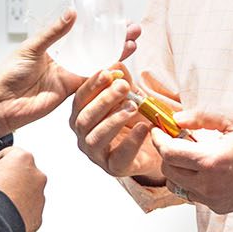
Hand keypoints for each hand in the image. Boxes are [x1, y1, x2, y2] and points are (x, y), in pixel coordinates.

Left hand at [0, 10, 140, 137]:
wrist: (0, 105)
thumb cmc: (7, 76)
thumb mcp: (30, 49)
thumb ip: (53, 34)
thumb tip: (71, 14)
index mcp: (53, 46)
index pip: (82, 33)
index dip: (100, 27)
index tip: (117, 19)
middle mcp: (63, 60)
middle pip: (95, 47)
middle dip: (115, 39)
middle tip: (133, 30)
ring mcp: (68, 76)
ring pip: (97, 63)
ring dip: (116, 55)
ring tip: (133, 44)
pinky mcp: (70, 92)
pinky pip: (91, 82)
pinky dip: (106, 75)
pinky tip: (120, 66)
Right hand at [0, 147, 45, 231]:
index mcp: (24, 158)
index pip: (7, 154)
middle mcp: (37, 176)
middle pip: (19, 173)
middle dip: (6, 178)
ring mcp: (40, 197)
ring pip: (25, 192)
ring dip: (13, 194)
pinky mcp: (38, 216)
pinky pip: (26, 210)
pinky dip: (16, 210)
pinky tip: (2, 213)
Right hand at [68, 68, 164, 182]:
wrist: (152, 147)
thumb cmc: (134, 120)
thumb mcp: (129, 97)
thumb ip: (122, 82)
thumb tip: (117, 64)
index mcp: (82, 114)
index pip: (80, 99)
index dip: (92, 85)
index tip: (108, 72)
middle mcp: (83, 134)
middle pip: (85, 117)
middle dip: (104, 100)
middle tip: (123, 86)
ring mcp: (96, 153)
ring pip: (96, 137)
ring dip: (114, 119)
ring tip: (134, 106)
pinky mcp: (113, 167)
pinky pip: (119, 156)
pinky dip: (131, 141)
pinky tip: (143, 127)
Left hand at [156, 110, 232, 214]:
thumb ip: (202, 116)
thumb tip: (176, 119)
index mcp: (212, 162)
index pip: (168, 153)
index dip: (158, 139)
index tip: (158, 129)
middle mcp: (210, 186)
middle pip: (168, 170)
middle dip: (167, 153)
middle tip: (179, 139)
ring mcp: (214, 200)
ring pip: (178, 186)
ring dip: (178, 169)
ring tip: (194, 154)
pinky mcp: (220, 208)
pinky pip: (194, 195)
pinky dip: (193, 181)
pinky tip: (208, 168)